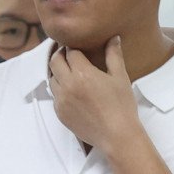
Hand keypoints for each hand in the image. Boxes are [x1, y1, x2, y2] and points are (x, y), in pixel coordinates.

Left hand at [44, 40, 147, 154]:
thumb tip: (113, 38)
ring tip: (70, 73)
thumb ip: (114, 55)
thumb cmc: (122, 106)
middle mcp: (67, 85)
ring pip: (52, 79)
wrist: (117, 136)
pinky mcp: (60, 113)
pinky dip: (60, 90)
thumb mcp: (120, 77)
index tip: (77, 47)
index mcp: (82, 73)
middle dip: (61, 56)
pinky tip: (72, 92)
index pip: (70, 52)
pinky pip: (54, 96)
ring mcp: (61, 100)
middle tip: (69, 55)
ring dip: (59, 73)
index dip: (73, 47)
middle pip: (54, 62)